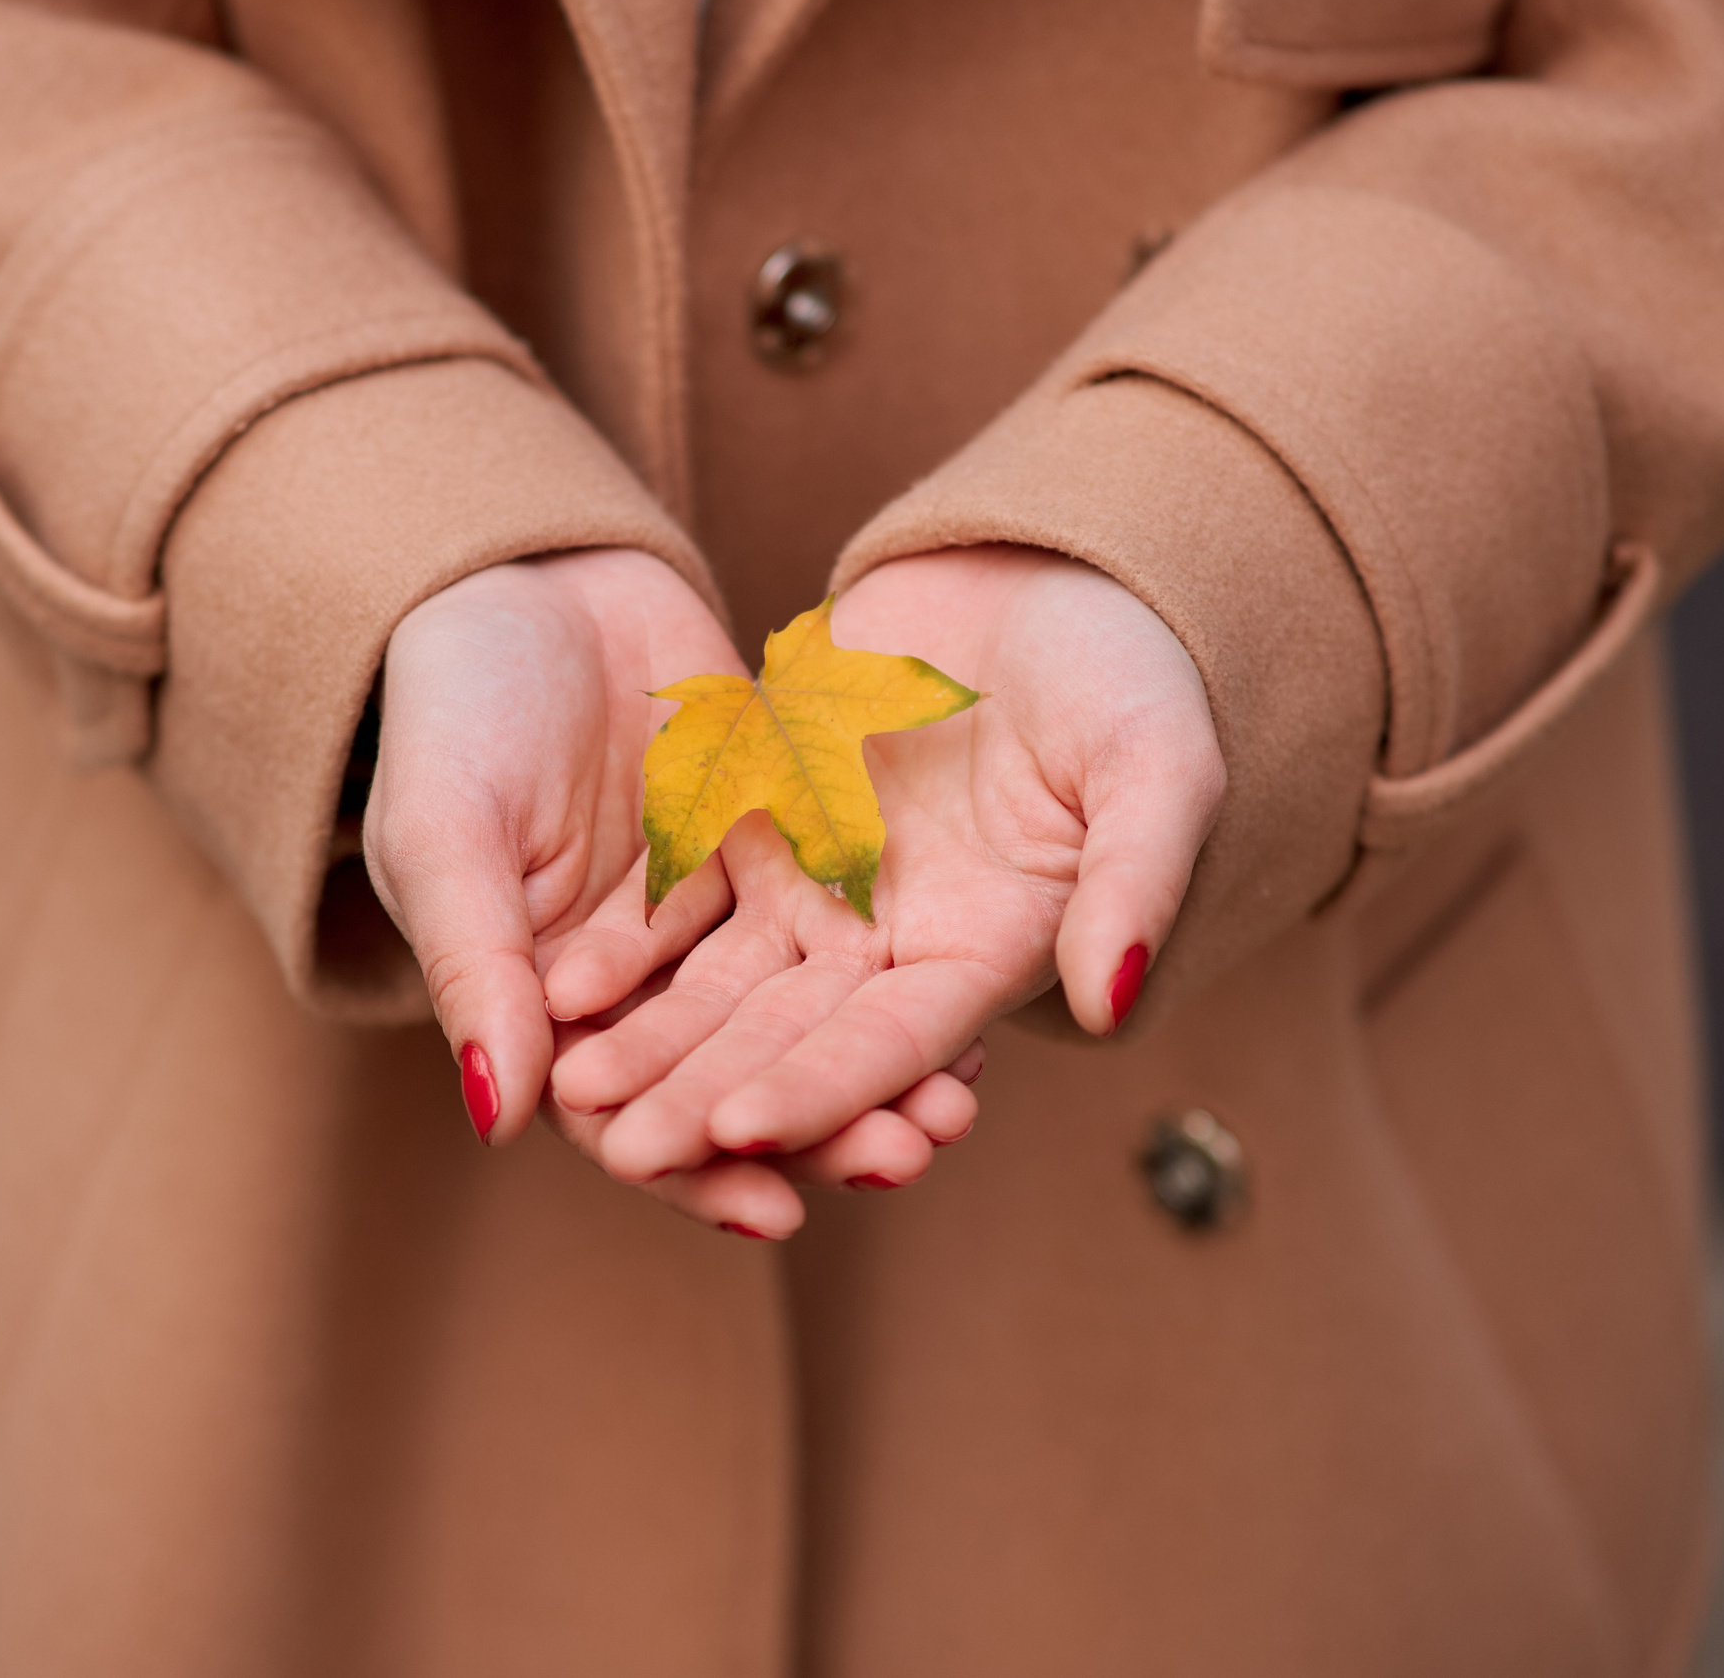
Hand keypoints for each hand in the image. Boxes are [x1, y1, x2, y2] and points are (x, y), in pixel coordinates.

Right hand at [361, 548, 977, 1236]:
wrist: (525, 573)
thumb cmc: (448, 708)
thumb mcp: (446, 838)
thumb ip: (478, 970)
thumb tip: (500, 1116)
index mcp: (545, 1003)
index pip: (626, 1116)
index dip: (695, 1169)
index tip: (772, 1211)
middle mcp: (636, 979)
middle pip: (733, 1076)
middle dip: (817, 1126)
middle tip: (906, 1157)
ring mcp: (711, 913)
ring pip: (797, 1012)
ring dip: (872, 1064)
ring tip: (956, 1103)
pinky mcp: (771, 844)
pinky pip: (839, 919)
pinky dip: (891, 965)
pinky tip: (962, 1001)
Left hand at [543, 545, 1223, 1194]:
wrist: (1051, 573)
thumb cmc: (1132, 676)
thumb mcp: (1160, 770)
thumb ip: (1136, 882)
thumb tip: (1108, 999)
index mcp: (987, 953)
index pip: (893, 1044)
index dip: (819, 1088)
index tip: (737, 1131)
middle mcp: (895, 942)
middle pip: (789, 1036)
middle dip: (707, 1096)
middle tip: (625, 1149)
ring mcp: (824, 883)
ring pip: (721, 982)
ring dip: (653, 1038)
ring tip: (572, 1084)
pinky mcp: (764, 818)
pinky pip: (687, 893)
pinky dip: (631, 942)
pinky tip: (562, 978)